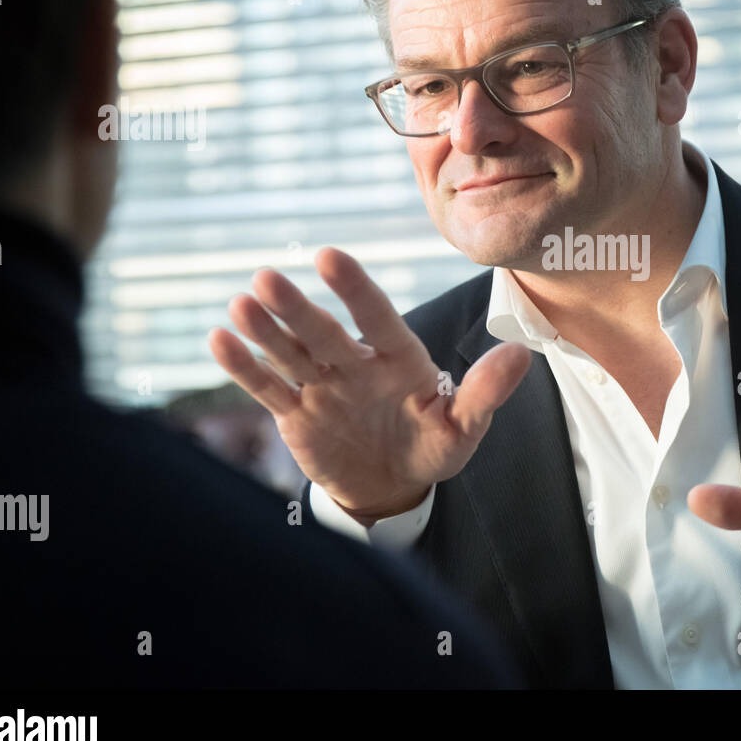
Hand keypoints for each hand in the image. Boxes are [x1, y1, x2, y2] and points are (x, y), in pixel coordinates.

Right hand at [208, 248, 531, 521]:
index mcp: (398, 359)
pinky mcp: (296, 414)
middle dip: (297, 307)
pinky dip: (244, 368)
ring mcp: (322, 386)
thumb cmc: (432, 447)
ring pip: (289, 353)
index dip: (354, 290)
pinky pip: (268, 388)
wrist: (393, 484)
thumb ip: (485, 393)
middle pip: (322, 332)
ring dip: (265, 330)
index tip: (330, 256)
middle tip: (268, 276)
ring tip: (241, 303)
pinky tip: (218, 340)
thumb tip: (522, 355)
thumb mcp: (462, 428)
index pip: (376, 318)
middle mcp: (355, 364)